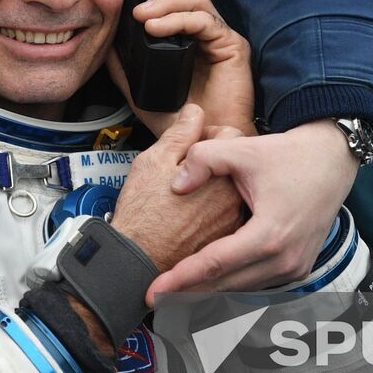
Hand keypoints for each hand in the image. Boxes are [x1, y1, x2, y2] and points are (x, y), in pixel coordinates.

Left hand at [106, 0, 255, 137]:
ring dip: (166, 1)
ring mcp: (222, 37)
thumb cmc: (180, 123)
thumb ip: (125, 66)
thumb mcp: (141, 90)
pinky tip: (156, 28)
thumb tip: (105, 44)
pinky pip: (204, 21)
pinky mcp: (233, 47)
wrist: (203, 147)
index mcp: (191, 36)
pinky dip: (178, 19)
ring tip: (141, 15)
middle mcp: (209, 31)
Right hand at [111, 104, 244, 273]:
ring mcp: (233, 222)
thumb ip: (180, 134)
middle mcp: (234, 197)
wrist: (138, 260)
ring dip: (214, 186)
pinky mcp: (226, 242)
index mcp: (221, 173)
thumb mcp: (154, 161)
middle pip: (235, 164)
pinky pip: (227, 216)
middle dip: (214, 161)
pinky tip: (190, 215)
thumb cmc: (142, 214)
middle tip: (188, 169)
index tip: (193, 144)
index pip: (231, 136)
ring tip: (187, 194)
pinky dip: (213, 211)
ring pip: (231, 191)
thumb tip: (194, 112)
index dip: (208, 133)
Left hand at [147, 120, 357, 300]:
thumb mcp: (243, 149)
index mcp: (269, 234)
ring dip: (208, 290)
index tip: (153, 290)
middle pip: (225, 284)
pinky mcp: (298, 270)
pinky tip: (207, 279)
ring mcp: (294, 268)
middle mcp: (284, 259)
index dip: (180, 279)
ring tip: (175, 290)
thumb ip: (204, 159)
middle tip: (154, 295)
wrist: (331, 161)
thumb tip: (176, 184)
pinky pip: (256, 283)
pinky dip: (230, 282)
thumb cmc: (289, 155)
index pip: (215, 264)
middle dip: (187, 291)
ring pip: (240, 288)